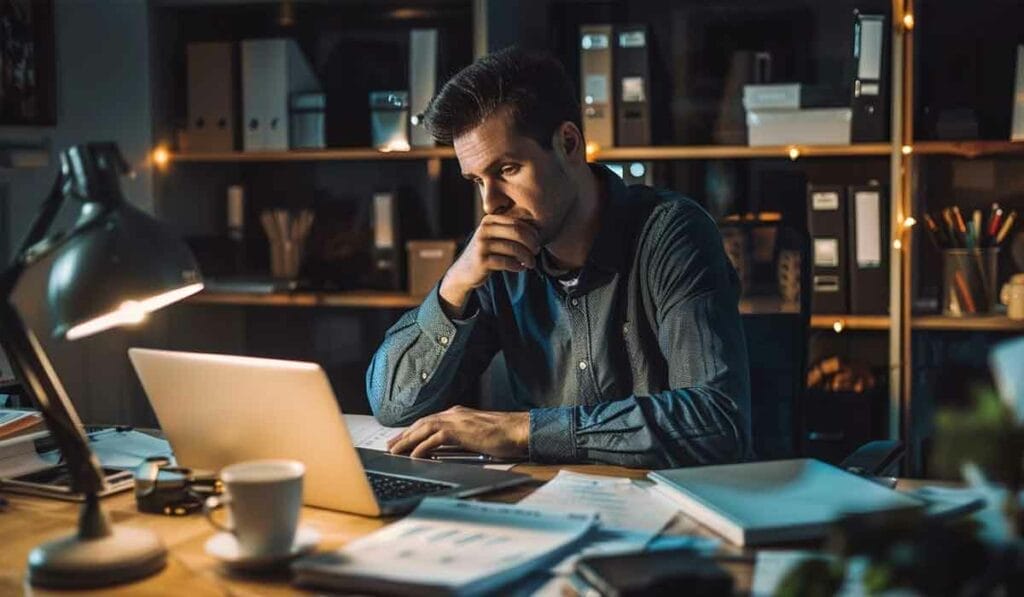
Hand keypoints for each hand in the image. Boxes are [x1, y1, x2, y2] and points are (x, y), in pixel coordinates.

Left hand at [386, 406, 529, 459]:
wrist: (518, 430)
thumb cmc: (504, 434)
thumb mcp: (478, 435)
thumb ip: (461, 439)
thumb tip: (446, 450)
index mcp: (458, 414)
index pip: (429, 421)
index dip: (413, 431)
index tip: (402, 439)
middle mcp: (454, 414)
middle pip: (421, 423)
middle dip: (404, 435)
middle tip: (390, 446)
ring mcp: (456, 420)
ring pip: (423, 429)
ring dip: (407, 440)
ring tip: (395, 451)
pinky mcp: (459, 431)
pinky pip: (434, 439)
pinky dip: (421, 447)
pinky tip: (414, 455)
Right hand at [439, 215, 540, 315]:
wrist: (464, 271)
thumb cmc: (487, 252)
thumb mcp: (495, 237)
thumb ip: (510, 231)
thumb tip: (538, 232)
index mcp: (489, 220)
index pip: (517, 223)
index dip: (532, 233)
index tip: (538, 242)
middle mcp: (484, 230)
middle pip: (517, 232)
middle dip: (531, 243)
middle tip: (536, 251)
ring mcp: (481, 245)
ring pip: (514, 248)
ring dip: (527, 257)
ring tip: (531, 263)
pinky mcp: (482, 261)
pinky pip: (507, 262)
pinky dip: (517, 266)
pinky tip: (521, 268)